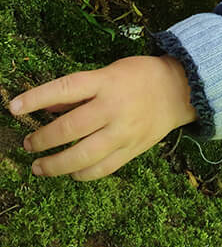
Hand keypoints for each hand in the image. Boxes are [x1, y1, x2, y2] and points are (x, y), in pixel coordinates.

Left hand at [6, 56, 196, 180]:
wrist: (180, 90)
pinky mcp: (133, 150)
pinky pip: (102, 169)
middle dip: (42, 139)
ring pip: (83, 156)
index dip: (36, 98)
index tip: (13, 107)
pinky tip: (71, 173)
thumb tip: (47, 107)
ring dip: (55, 165)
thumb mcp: (109, 72)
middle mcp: (114, 108)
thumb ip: (79, 92)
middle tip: (28, 143)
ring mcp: (124, 132)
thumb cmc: (140, 76)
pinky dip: (81, 174)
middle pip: (70, 128)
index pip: (64, 89)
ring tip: (39, 166)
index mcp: (107, 82)